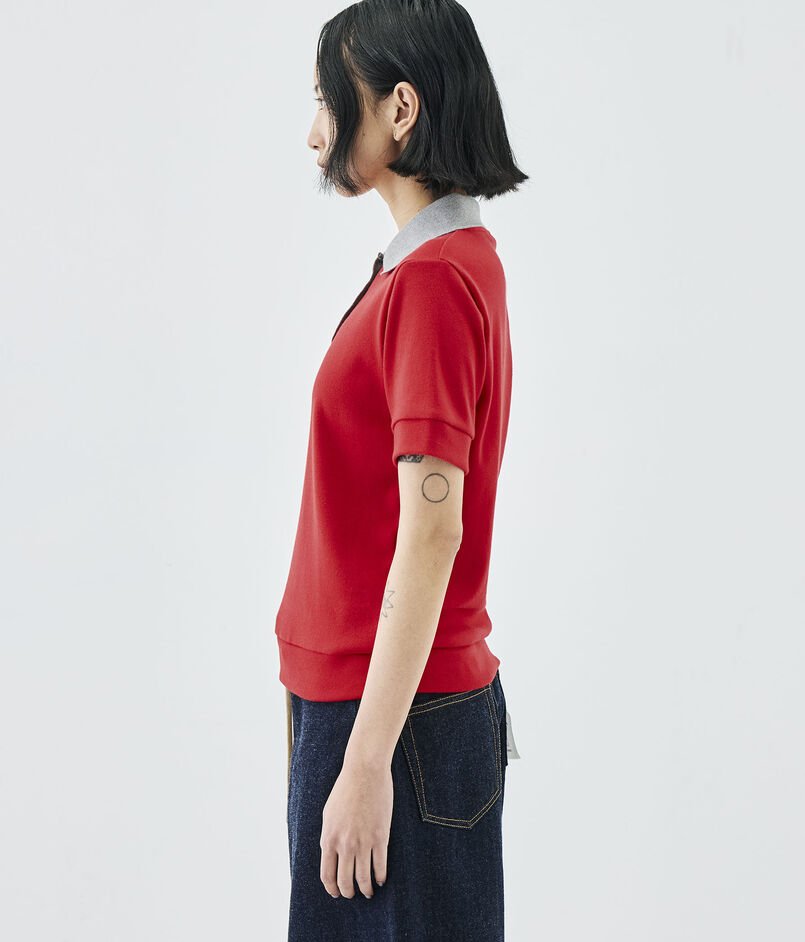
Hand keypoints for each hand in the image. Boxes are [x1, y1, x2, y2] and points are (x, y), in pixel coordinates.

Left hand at [319, 756, 391, 898]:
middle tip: (353, 894)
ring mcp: (363, 842)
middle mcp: (344, 844)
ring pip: (363, 878)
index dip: (332, 888)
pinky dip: (380, 877)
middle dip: (349, 892)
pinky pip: (380, 866)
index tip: (336, 893)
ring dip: (366, 889)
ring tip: (369, 891)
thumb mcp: (329, 814)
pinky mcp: (380, 837)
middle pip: (345, 881)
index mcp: (328, 838)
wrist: (364, 771)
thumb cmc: (346, 789)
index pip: (327, 874)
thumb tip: (331, 855)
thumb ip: (329, 836)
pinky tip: (381, 879)